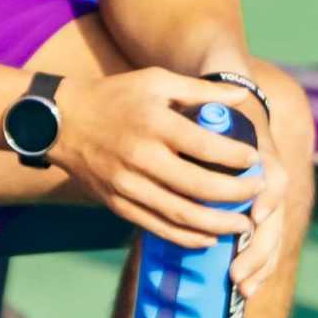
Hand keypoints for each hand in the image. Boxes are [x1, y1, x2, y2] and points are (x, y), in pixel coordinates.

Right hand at [46, 68, 264, 253]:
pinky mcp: (116, 202)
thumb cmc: (113, 96)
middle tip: (258, 193)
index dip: (238, 159)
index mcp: (155, 124)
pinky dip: (186, 236)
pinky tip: (208, 236)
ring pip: (181, 214)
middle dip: (237, 195)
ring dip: (218, 223)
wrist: (59, 121)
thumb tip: (242, 97)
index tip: (256, 161)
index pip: (208, 148)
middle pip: (200, 187)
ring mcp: (127, 184)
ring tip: (243, 226)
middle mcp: (142, 157)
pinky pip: (157, 226)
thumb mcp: (155, 81)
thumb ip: (200, 90)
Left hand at [199, 76, 287, 300]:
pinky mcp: (253, 209)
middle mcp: (266, 177)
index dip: (265, 198)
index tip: (254, 217)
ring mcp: (263, 194)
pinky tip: (248, 288)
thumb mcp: (208, 101)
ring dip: (260, 263)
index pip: (273, 178)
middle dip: (258, 249)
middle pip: (273, 218)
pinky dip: (257, 265)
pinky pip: (262, 241)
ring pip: (271, 235)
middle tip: (237, 276)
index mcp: (258, 152)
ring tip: (243, 289)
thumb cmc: (210, 105)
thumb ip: (212, 101)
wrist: (227, 100)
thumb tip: (216, 99)